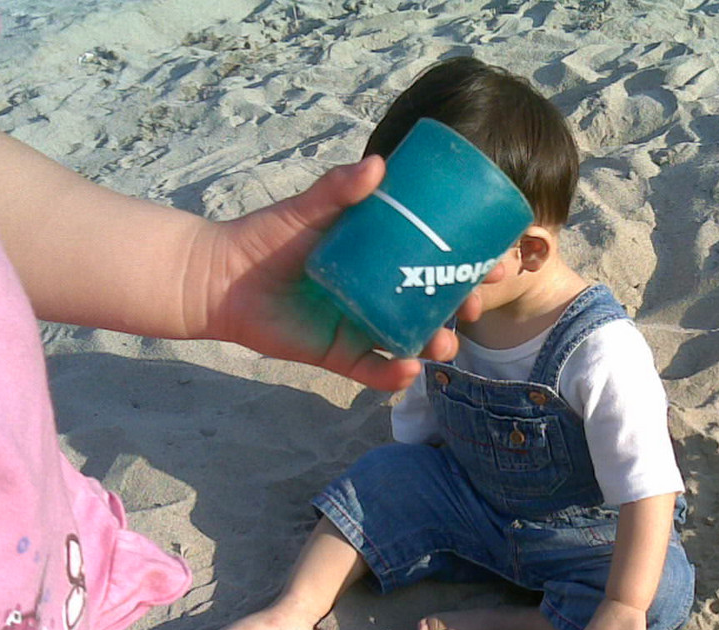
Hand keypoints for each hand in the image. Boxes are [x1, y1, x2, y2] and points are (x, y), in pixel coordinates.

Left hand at [182, 156, 497, 390]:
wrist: (219, 279)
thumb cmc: (265, 238)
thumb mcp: (307, 209)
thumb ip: (338, 190)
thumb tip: (378, 165)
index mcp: (385, 255)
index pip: (441, 259)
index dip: (475, 263)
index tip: (499, 260)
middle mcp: (382, 292)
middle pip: (438, 303)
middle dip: (466, 305)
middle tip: (476, 302)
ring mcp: (364, 326)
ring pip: (414, 340)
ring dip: (438, 344)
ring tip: (445, 345)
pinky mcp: (340, 355)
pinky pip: (375, 370)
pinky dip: (393, 375)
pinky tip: (407, 369)